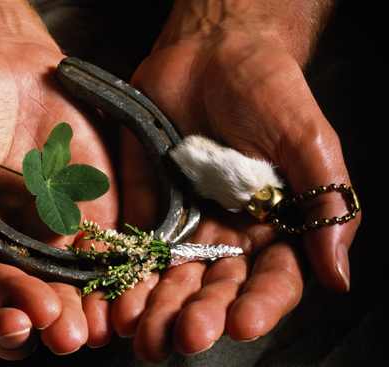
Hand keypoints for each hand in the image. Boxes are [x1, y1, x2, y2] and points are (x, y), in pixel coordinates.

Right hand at [0, 38, 118, 358]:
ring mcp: (58, 228)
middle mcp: (15, 244)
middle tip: (67, 332)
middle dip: (52, 317)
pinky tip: (133, 282)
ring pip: (78, 281)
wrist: (4, 62)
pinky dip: (124, 266)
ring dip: (93, 306)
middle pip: (35, 295)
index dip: (1, 305)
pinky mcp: (94, 207)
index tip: (22, 314)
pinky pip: (112, 243)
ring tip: (104, 324)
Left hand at [110, 1, 359, 362]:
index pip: (272, 281)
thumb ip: (324, 205)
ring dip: (159, 308)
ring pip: (173, 279)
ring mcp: (185, 224)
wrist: (210, 53)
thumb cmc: (268, 90)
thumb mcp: (308, 141)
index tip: (244, 323)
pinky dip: (127, 273)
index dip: (261, 305)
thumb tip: (337, 275)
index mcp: (274, 228)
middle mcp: (229, 236)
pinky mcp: (147, 207)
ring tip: (145, 332)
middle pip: (216, 289)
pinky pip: (135, 246)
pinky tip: (118, 299)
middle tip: (185, 337)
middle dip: (200, 315)